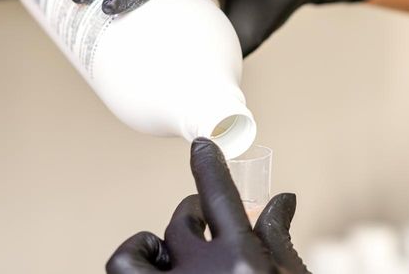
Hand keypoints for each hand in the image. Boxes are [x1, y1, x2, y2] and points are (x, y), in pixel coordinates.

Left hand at [106, 138, 308, 273]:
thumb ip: (279, 238)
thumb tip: (282, 200)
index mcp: (243, 261)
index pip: (219, 195)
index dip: (207, 164)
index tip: (201, 146)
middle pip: (182, 222)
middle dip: (194, 216)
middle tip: (204, 223)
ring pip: (137, 252)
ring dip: (150, 243)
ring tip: (166, 249)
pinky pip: (125, 272)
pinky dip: (136, 262)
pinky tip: (156, 267)